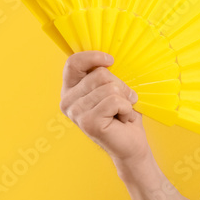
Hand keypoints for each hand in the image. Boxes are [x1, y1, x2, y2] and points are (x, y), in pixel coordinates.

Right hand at [60, 50, 149, 166]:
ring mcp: (76, 112)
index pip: (73, 63)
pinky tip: (122, 118)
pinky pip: (114, 101)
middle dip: (121, 86)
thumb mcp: (113, 87)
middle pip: (100, 74)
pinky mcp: (88, 122)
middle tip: (123, 100)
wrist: (132, 142)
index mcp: (71, 88)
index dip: (93, 57)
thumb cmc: (123, 112)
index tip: (111, 60)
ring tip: (122, 111)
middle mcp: (68, 100)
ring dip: (124, 99)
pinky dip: (126, 108)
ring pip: (109, 87)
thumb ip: (105, 73)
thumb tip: (109, 58)